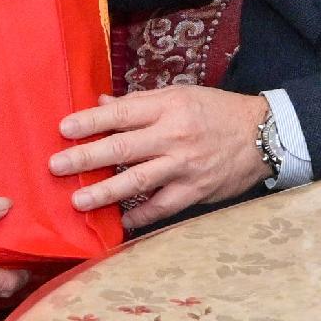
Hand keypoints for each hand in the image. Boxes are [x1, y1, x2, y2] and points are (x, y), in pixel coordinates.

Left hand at [51, 86, 272, 229]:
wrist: (263, 135)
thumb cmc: (217, 112)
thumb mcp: (181, 96)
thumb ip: (141, 103)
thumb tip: (102, 106)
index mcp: (169, 108)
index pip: (122, 115)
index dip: (91, 122)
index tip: (64, 129)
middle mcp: (174, 137)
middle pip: (123, 149)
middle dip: (86, 159)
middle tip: (57, 167)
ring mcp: (185, 167)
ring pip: (138, 182)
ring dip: (105, 193)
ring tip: (78, 201)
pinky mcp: (195, 191)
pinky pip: (161, 207)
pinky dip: (138, 217)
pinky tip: (117, 224)